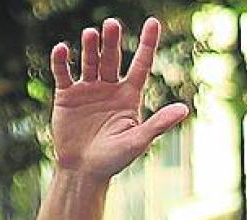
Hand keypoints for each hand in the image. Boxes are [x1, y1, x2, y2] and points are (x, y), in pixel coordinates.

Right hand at [49, 17, 188, 177]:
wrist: (84, 170)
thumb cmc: (115, 159)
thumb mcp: (139, 140)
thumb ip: (159, 123)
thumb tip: (184, 110)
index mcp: (129, 96)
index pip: (141, 64)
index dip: (148, 43)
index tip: (153, 22)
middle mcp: (109, 88)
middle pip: (112, 58)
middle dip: (112, 41)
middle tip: (112, 24)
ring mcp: (88, 89)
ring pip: (90, 61)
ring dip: (90, 47)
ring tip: (91, 34)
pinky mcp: (66, 95)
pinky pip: (64, 73)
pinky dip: (62, 61)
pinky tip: (64, 50)